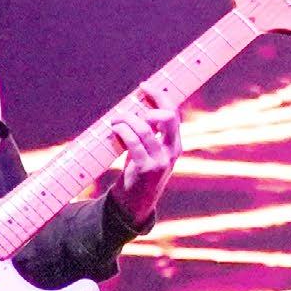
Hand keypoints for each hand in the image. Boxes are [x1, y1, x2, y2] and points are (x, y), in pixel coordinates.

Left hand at [111, 92, 181, 225]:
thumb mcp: (148, 151)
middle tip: (136, 96)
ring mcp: (160, 161)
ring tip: (115, 119)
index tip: (145, 86)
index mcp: (175, 145)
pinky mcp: (145, 169)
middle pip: (169, 117)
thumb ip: (148, 132)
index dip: (160, 97)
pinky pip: (133, 143)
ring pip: (145, 129)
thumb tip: (135, 107)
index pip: (174, 114)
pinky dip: (123, 131)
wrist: (135, 204)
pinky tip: (115, 129)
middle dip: (153, 101)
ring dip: (127, 119)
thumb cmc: (139, 172)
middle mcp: (172, 151)